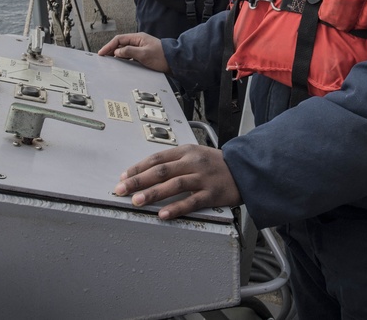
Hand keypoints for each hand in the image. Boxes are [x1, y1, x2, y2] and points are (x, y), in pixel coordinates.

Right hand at [97, 33, 169, 72]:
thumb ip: (129, 51)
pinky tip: (121, 63)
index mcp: (138, 38)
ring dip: (116, 54)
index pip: (119, 39)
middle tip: (103, 57)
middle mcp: (138, 41)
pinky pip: (129, 55)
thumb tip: (117, 52)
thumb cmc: (162, 56)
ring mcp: (141, 48)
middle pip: (120, 44)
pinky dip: (123, 58)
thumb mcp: (144, 54)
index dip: (109, 46)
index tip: (102, 52)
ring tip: (109, 60)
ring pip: (124, 50)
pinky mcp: (143, 55)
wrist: (175, 61)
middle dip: (111, 50)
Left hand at [113, 144, 240, 219]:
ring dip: (153, 193)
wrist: (244, 169)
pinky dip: (176, 208)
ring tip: (137, 201)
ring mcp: (202, 178)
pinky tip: (163, 214)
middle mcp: (192, 163)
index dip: (138, 167)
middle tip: (121, 189)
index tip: (124, 177)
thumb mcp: (194, 154)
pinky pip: (191, 201)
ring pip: (174, 185)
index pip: (156, 158)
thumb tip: (147, 172)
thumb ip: (174, 161)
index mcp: (186, 151)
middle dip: (138, 180)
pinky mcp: (211, 194)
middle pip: (161, 170)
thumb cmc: (216, 163)